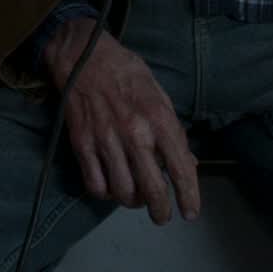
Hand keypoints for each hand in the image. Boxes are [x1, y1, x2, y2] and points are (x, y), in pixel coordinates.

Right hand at [43, 18, 200, 224]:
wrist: (83, 56)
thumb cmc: (126, 72)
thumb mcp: (159, 94)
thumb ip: (173, 130)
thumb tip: (188, 163)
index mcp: (159, 118)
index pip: (180, 167)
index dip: (189, 196)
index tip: (190, 213)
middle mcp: (134, 133)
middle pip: (152, 189)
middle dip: (161, 211)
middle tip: (162, 217)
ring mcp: (106, 140)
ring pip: (123, 192)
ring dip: (133, 203)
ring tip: (137, 199)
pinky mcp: (82, 143)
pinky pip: (95, 184)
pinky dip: (105, 194)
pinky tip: (111, 187)